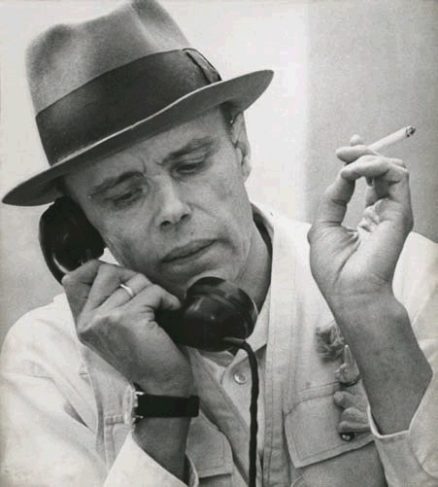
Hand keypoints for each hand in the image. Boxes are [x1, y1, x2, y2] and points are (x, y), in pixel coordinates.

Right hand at [63, 260, 192, 394]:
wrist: (161, 386)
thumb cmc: (144, 354)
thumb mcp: (113, 329)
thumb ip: (105, 303)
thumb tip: (112, 269)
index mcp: (82, 322)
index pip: (73, 278)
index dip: (97, 269)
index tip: (121, 282)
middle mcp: (88, 320)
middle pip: (107, 270)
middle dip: (132, 278)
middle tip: (146, 299)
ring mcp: (105, 319)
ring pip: (134, 280)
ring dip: (153, 291)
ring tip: (158, 312)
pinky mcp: (127, 319)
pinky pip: (152, 291)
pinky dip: (167, 299)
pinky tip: (170, 312)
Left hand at [308, 135, 412, 305]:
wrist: (349, 291)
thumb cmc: (334, 268)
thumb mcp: (324, 226)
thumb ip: (334, 198)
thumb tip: (343, 174)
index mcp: (367, 217)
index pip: (370, 180)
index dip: (360, 159)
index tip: (345, 148)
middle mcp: (383, 212)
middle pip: (382, 170)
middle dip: (362, 153)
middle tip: (343, 151)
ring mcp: (394, 211)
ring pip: (392, 168)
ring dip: (367, 159)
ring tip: (347, 167)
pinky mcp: (401, 212)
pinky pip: (396, 175)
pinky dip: (374, 166)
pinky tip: (354, 172)